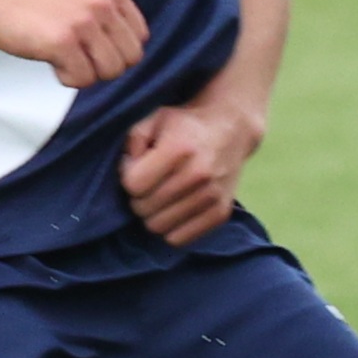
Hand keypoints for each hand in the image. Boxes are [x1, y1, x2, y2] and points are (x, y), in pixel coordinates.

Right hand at [0, 0, 145, 87]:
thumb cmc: (31, 0)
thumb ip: (105, 15)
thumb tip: (125, 53)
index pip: (139, 38)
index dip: (117, 52)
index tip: (93, 49)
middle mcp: (102, 4)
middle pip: (129, 59)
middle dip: (104, 67)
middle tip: (77, 58)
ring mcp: (83, 21)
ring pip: (109, 72)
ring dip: (85, 74)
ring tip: (63, 57)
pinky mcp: (62, 41)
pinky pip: (82, 80)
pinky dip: (65, 78)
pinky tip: (49, 59)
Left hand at [119, 93, 263, 246]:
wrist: (231, 128)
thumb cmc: (185, 124)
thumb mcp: (154, 118)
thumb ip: (133, 142)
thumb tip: (126, 172)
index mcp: (179, 148)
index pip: (133, 184)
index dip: (129, 176)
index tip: (139, 167)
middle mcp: (198, 174)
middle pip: (143, 208)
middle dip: (139, 197)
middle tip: (149, 184)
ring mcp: (212, 196)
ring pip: (157, 227)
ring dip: (153, 214)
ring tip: (162, 197)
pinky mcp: (220, 213)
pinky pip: (178, 239)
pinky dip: (171, 228)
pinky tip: (175, 209)